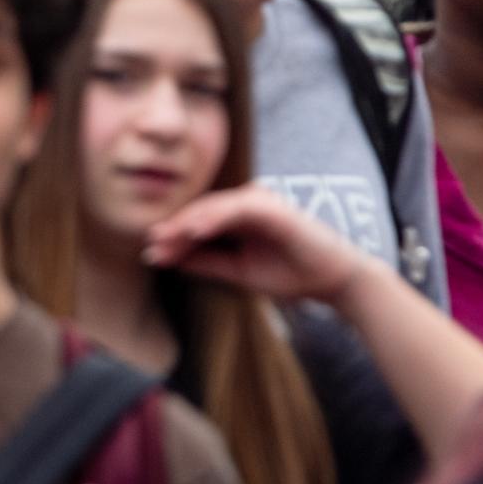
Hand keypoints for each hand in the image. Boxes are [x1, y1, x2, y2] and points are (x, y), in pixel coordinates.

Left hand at [143, 182, 362, 305]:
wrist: (333, 281)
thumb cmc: (290, 274)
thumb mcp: (239, 272)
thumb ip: (207, 263)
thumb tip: (170, 260)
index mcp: (236, 218)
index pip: (198, 224)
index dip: (174, 238)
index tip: (150, 255)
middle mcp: (244, 205)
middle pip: (200, 213)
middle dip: (173, 230)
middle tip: (149, 244)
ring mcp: (258, 202)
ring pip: (213, 207)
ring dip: (187, 223)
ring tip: (165, 237)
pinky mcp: (271, 206)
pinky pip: (235, 208)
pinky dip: (213, 218)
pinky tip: (194, 230)